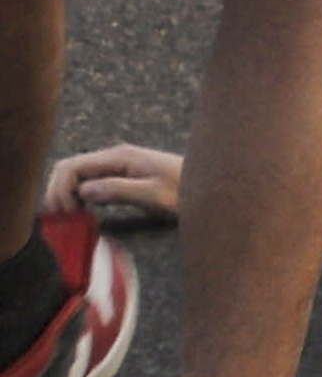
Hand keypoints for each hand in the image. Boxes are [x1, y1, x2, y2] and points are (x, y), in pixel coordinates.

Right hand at [43, 143, 182, 222]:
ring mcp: (117, 166)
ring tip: (70, 218)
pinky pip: (89, 183)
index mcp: (119, 157)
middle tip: (63, 219)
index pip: (72, 166)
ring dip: (66, 195)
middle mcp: (114, 157)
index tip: (68, 214)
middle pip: (69, 168)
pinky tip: (82, 214)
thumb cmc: (186, 191)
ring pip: (76, 176)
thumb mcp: (153, 194)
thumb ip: (118, 190)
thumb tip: (82, 191)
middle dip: (58, 192)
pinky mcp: (121, 177)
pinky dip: (78, 197)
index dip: (60, 190)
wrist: (208, 187)